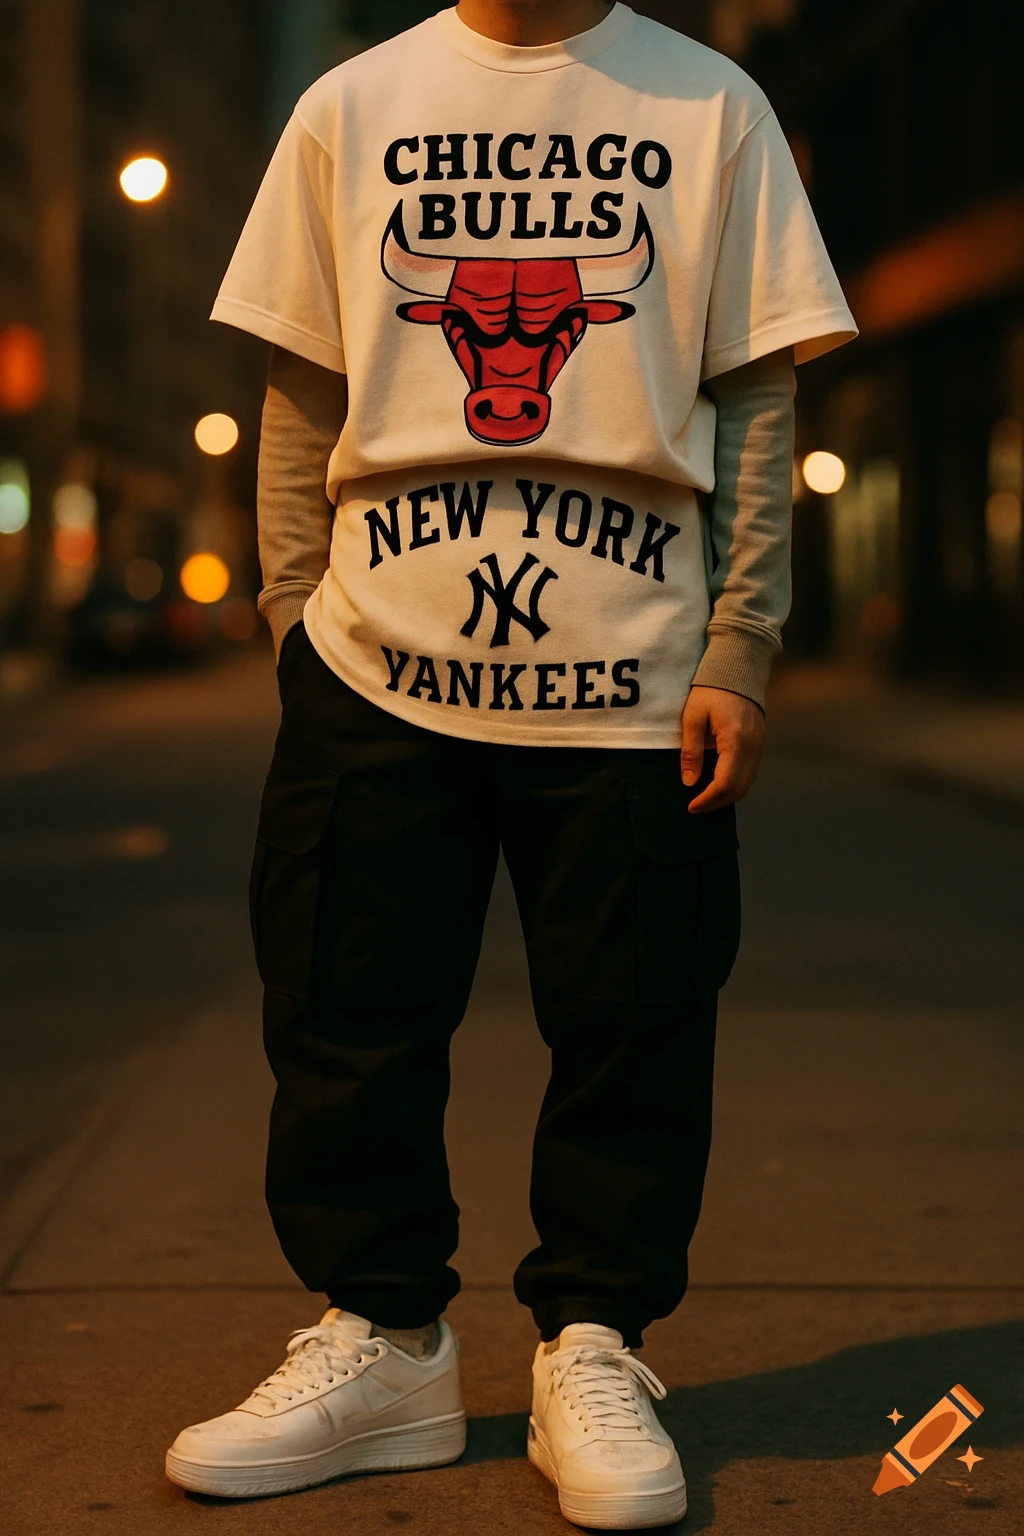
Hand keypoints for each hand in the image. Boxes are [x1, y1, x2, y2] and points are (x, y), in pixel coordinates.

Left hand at [681, 686, 764, 813]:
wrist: (738, 666)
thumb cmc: (711, 688)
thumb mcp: (693, 717)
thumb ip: (691, 751)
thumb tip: (689, 782)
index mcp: (736, 741)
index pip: (725, 784)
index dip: (708, 800)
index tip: (691, 806)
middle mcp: (753, 747)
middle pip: (739, 790)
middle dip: (717, 803)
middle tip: (696, 807)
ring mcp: (759, 746)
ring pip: (747, 784)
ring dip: (727, 796)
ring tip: (705, 799)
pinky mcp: (759, 743)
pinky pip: (750, 772)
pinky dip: (735, 784)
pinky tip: (718, 784)